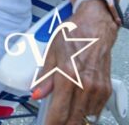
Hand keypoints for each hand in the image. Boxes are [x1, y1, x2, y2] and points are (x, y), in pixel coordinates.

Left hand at [34, 0, 117, 123]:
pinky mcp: (106, 90)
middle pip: (73, 119)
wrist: (95, 27)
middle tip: (53, 122)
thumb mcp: (51, 51)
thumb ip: (44, 76)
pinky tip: (77, 105)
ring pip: (84, 117)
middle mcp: (85, 85)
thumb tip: (36, 93)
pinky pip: (95, 110)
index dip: (51, 122)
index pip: (59, 111)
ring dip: (74, 118)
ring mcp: (97, 89)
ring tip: (63, 113)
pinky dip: (85, 111)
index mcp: (68, 75)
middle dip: (62, 124)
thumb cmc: (73, 34)